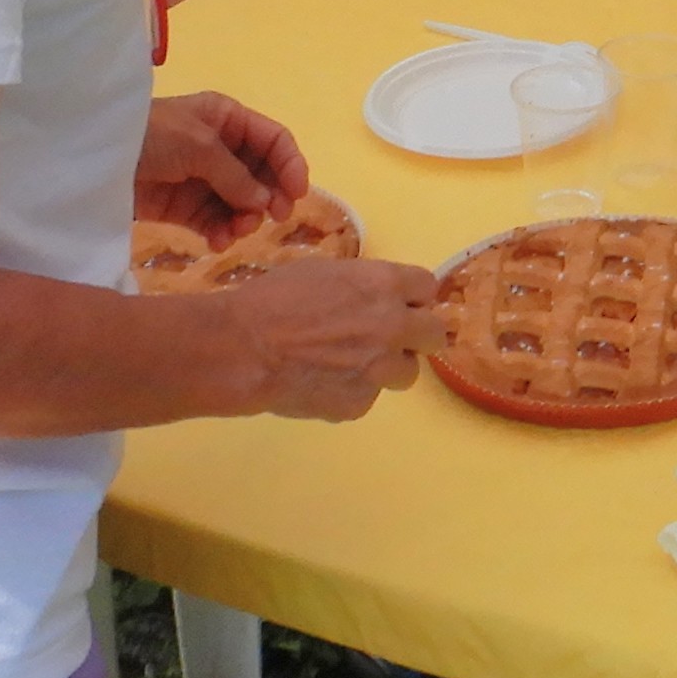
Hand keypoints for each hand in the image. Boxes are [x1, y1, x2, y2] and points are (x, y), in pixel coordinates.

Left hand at [138, 89, 305, 247]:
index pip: (273, 140)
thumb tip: (264, 202)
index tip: (297, 195)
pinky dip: (221, 233)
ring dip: (244, 220)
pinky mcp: (184, 208)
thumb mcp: (198, 145)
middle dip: (268, 197)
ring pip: (241, 204)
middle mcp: (220, 148)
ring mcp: (203, 179)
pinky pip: (215, 222)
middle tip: (270, 219)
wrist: (96, 161)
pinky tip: (217, 241)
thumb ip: (236, 174)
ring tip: (234, 232)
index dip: (290, 165)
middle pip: (262, 176)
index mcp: (227, 119)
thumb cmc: (151, 137)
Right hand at [233, 256, 440, 420]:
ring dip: (387, 367)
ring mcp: (379, 370)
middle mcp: (392, 326)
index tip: (403, 303)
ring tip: (349, 364)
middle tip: (392, 339)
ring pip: (407, 372)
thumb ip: (363, 286)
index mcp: (384, 285)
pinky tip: (320, 383)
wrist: (242, 349)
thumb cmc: (273, 300)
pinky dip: (350, 391)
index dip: (414, 296)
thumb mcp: (324, 273)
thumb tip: (377, 298)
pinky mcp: (360, 404)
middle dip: (417, 336)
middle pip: (434, 334)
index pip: (427, 287)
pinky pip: (368, 397)